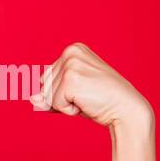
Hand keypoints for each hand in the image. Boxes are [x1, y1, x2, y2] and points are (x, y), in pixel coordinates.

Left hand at [28, 42, 153, 129]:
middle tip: (87, 95)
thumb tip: (32, 99)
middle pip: (43, 87)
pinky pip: (54, 104)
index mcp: (72, 50)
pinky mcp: (71, 80)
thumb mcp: (70, 94)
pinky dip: (69, 110)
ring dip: (65, 105)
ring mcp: (71, 65)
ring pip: (47, 96)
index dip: (60, 92)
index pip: (44, 79)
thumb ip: (47, 96)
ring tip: (88, 98)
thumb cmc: (100, 101)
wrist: (127, 109)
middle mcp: (70, 53)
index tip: (84, 89)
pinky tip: (87, 103)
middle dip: (61, 99)